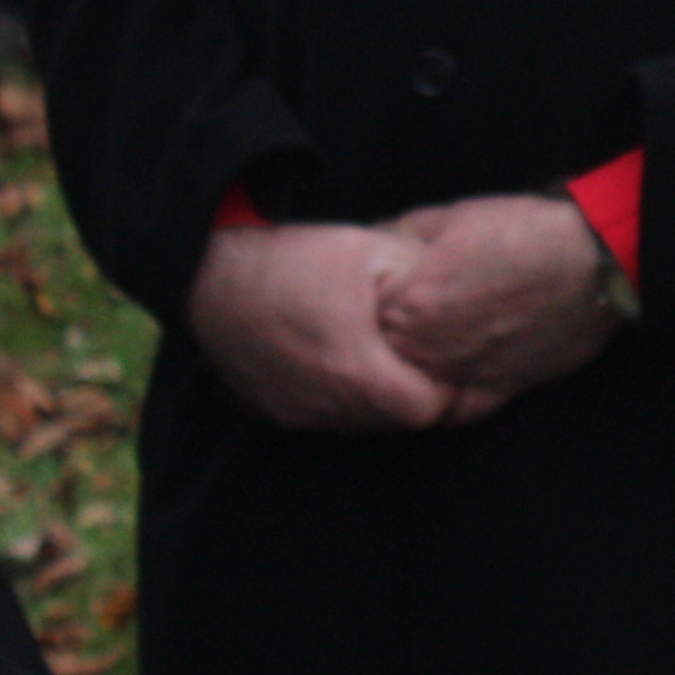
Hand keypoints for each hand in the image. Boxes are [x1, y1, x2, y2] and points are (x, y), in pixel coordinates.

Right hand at [190, 220, 446, 431]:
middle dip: (416, 393)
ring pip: (363, 424)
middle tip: (418, 354)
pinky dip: (348, 400)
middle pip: (397, 423)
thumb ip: (426, 279)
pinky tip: (350, 363)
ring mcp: (298, 412)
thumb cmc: (297, 260)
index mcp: (356, 369)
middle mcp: (326, 403)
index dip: (444, 385)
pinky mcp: (276, 412)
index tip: (440, 356)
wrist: (211, 276)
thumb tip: (463, 298)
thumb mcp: (375, 250)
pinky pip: (329, 419)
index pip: (428, 409)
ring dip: (382, 399)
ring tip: (385, 356)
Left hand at [377, 193, 617, 423]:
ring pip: (412, 391)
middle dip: (378, 344)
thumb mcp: (447, 216)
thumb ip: (397, 236)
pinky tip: (439, 388)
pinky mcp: (499, 389)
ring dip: (406, 377)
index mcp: (406, 304)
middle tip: (387, 327)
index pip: (357, 318)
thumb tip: (367, 243)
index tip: (365, 298)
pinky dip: (445, 404)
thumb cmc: (523, 230)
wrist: (593, 258)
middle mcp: (427, 349)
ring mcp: (462, 374)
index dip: (360, 306)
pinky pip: (457, 412)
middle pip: (380, 360)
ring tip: (407, 360)